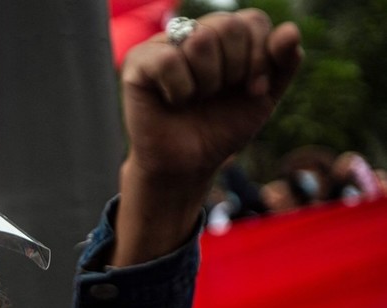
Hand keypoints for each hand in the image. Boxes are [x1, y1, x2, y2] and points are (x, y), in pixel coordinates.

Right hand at [113, 9, 301, 265]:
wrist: (187, 166)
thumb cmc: (219, 129)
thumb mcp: (262, 97)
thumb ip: (283, 62)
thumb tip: (291, 30)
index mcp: (223, 36)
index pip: (252, 21)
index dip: (260, 57)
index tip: (253, 90)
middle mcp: (192, 33)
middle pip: (228, 26)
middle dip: (234, 70)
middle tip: (218, 95)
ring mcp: (163, 44)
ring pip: (200, 40)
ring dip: (206, 82)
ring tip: (194, 99)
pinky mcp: (137, 62)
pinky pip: (168, 60)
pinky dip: (179, 90)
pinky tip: (172, 102)